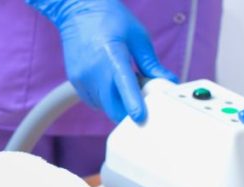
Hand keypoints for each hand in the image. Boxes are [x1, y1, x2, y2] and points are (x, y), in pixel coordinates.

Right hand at [27, 0, 177, 123]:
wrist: (79, 11)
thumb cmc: (110, 20)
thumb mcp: (137, 37)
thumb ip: (151, 64)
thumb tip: (167, 81)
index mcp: (112, 56)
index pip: (123, 85)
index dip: (133, 104)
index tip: (140, 117)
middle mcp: (93, 70)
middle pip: (113, 107)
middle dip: (128, 112)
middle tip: (140, 103)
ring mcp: (82, 79)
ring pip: (104, 107)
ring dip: (116, 103)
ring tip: (121, 83)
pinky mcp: (75, 83)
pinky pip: (94, 101)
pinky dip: (105, 98)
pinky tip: (109, 81)